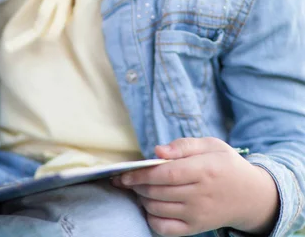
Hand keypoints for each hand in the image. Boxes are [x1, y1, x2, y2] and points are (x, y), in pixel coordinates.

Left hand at [113, 137, 279, 235]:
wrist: (250, 196)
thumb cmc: (226, 165)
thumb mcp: (211, 145)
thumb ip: (183, 146)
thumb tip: (157, 151)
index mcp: (205, 170)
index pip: (166, 174)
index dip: (142, 174)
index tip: (124, 172)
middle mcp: (201, 195)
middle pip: (158, 192)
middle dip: (137, 185)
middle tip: (126, 178)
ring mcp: (198, 214)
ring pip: (158, 209)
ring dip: (142, 198)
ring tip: (139, 188)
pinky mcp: (196, 228)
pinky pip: (165, 229)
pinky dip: (151, 218)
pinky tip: (149, 206)